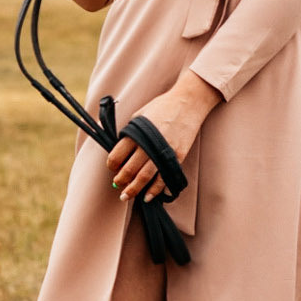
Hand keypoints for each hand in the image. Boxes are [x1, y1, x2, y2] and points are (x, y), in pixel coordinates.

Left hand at [108, 70, 222, 201]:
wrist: (187, 103)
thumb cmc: (161, 107)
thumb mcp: (139, 115)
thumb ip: (128, 132)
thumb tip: (116, 149)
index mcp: (136, 133)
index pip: (117, 155)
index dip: (112, 165)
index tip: (112, 168)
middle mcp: (148, 144)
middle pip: (129, 169)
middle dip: (121, 181)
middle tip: (118, 186)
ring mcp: (163, 152)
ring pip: (145, 177)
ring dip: (134, 189)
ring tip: (127, 196)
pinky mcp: (177, 157)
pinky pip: (164, 178)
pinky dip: (155, 190)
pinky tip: (148, 196)